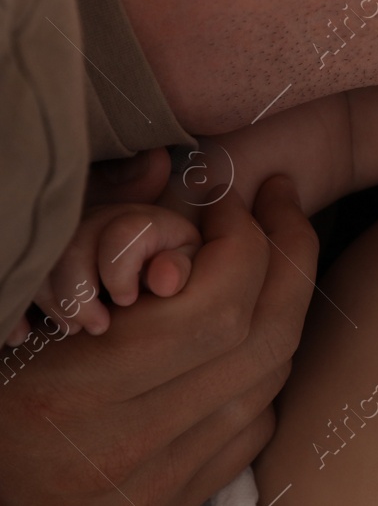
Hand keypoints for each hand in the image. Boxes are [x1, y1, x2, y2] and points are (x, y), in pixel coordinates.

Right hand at [0, 176, 316, 505]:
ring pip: (271, 375)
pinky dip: (261, 364)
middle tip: (276, 203)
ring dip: (282, 303)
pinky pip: (256, 422)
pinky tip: (242, 328)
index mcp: (82, 389)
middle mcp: (133, 442)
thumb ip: (92, 234)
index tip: (228, 198)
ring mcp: (163, 480)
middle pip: (266, 336)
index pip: (219, 307)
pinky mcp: (180, 499)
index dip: (243, 237)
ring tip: (266, 254)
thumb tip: (165, 166)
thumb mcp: (20, 300)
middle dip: (288, 253)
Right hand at [33, 203, 201, 336]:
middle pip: (73, 249)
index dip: (121, 273)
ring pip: (43, 264)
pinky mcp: (43, 256)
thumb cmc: (167, 264)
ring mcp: (67, 236)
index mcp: (138, 220)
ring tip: (73, 329)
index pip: (122, 234)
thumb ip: (179, 266)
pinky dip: (16, 309)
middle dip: (80, 295)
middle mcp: (98, 221)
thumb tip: (165, 279)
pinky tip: (22, 334)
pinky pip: (17, 275)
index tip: (127, 300)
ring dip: (54, 303)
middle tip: (96, 326)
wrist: (145, 263)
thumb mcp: (184, 263)